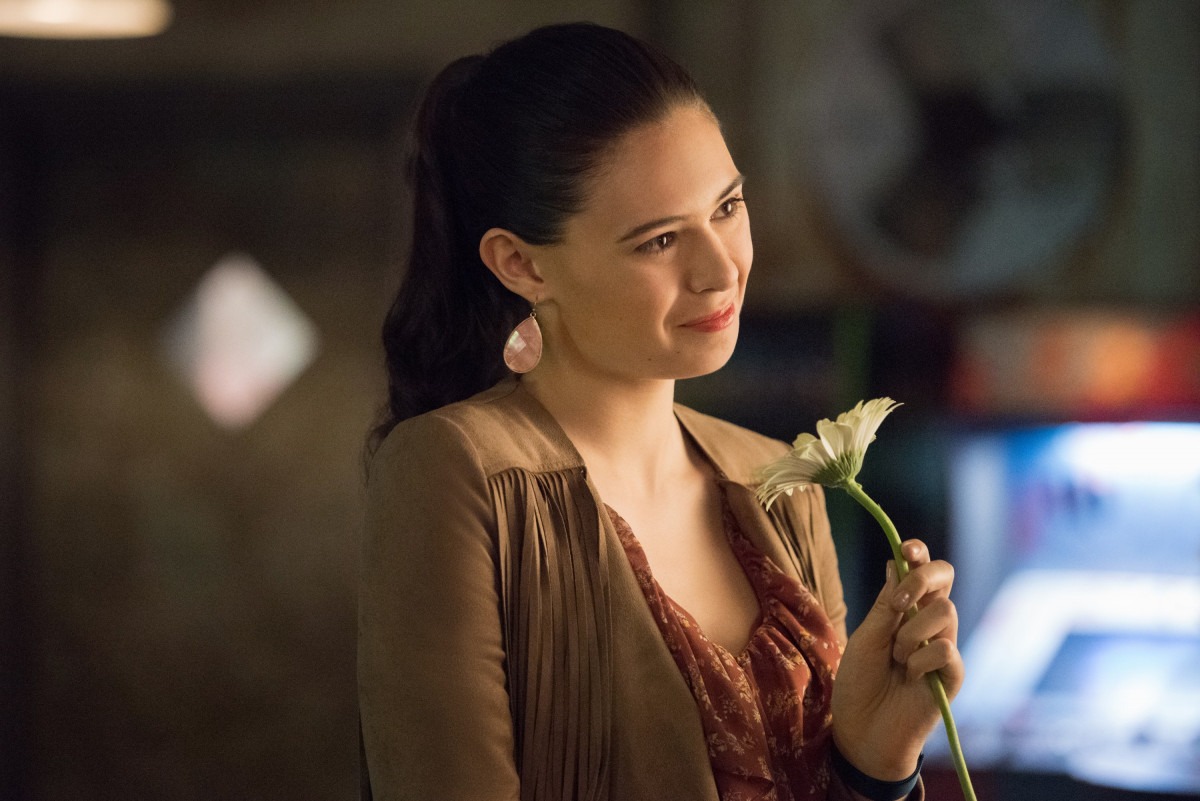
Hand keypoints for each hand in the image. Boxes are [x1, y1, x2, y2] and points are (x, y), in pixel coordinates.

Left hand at [830, 539, 963, 780]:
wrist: (863, 731)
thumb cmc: (859, 684)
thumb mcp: (865, 637)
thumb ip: (886, 603)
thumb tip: (896, 561)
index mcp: (905, 609)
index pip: (924, 570)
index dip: (920, 554)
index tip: (908, 549)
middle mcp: (928, 623)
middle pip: (945, 578)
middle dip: (922, 580)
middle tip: (898, 604)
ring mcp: (944, 646)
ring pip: (945, 611)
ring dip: (912, 633)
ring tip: (897, 659)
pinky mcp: (954, 674)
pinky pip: (946, 649)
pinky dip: (921, 660)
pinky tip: (911, 677)